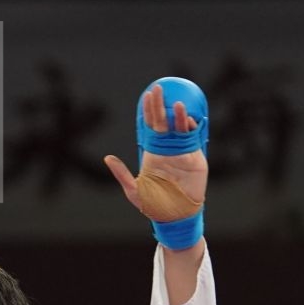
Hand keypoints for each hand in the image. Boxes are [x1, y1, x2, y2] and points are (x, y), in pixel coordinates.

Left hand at [102, 83, 207, 219]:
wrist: (176, 216)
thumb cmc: (154, 205)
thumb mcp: (134, 191)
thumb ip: (122, 174)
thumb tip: (107, 158)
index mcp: (153, 152)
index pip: (149, 126)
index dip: (148, 111)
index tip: (147, 95)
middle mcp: (167, 148)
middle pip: (163, 121)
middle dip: (161, 104)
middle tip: (159, 88)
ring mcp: (182, 152)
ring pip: (180, 127)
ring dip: (179, 116)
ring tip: (177, 104)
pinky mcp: (195, 158)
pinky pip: (194, 139)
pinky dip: (192, 128)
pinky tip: (189, 120)